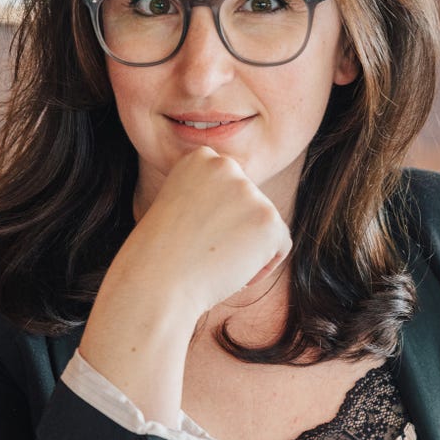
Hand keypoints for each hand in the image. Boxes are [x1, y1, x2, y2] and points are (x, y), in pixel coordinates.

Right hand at [118, 147, 291, 316]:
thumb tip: (241, 206)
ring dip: (247, 248)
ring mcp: (250, 192)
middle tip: (204, 251)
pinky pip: (281, 245)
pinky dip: (262, 265)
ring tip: (215, 261)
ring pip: (265, 225)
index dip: (215, 218)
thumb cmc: (162, 255)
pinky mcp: (269, 219)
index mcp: (200, 158)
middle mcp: (227, 166)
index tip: (192, 234)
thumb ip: (211, 196)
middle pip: (249, 204)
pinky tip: (232, 270)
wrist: (157, 280)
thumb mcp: (179, 207)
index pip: (228, 188)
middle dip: (234, 231)